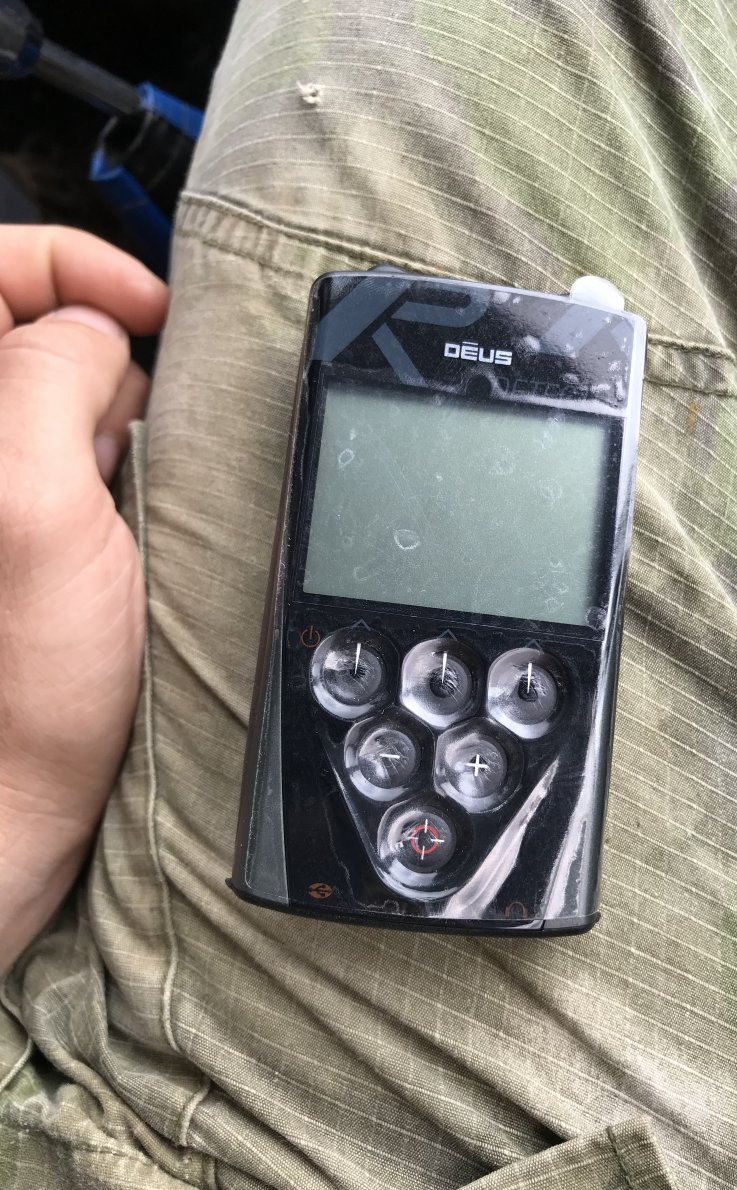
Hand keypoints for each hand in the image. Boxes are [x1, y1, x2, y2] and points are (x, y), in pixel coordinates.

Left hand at [0, 226, 168, 971]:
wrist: (6, 800)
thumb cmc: (12, 682)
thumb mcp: (32, 502)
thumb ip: (49, 373)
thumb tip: (96, 328)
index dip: (68, 265)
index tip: (145, 308)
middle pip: (25, 326)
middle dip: (93, 354)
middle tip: (128, 430)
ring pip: (54, 388)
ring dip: (104, 418)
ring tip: (119, 489)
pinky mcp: (15, 523)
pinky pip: (69, 450)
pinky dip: (107, 463)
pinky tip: (118, 518)